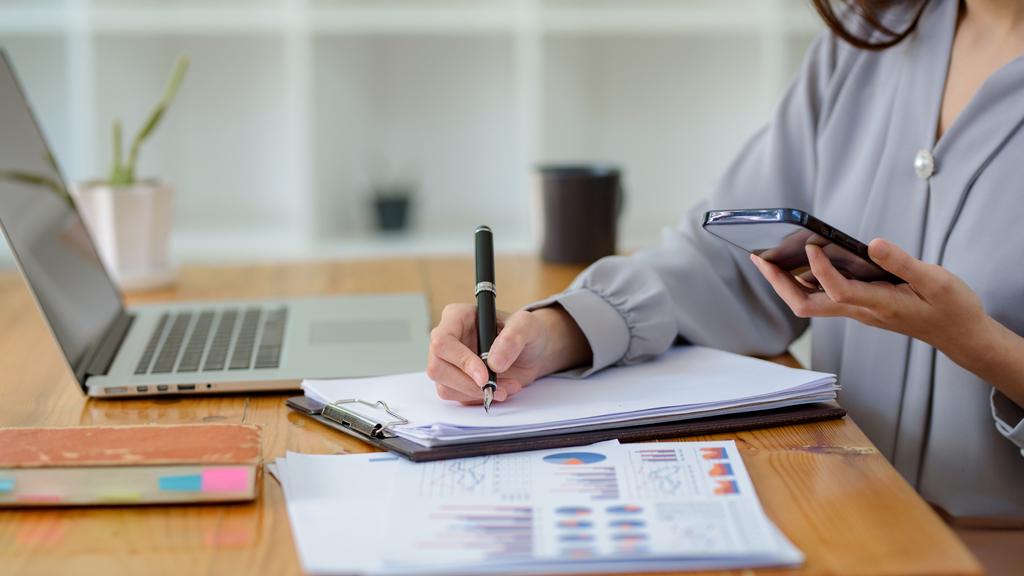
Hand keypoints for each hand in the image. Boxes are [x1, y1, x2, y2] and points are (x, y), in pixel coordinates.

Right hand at [426, 304, 589, 404]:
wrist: (533, 352)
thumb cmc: (526, 332)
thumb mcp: (527, 326)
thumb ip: (513, 338)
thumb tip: (494, 363)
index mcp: (457, 317)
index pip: (442, 341)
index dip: (460, 361)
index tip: (484, 376)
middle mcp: (447, 339)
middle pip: (437, 368)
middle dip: (467, 384)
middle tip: (496, 388)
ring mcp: (449, 362)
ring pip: (445, 387)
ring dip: (476, 394)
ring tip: (507, 387)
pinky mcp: (455, 382)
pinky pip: (457, 397)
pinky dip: (479, 399)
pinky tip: (500, 390)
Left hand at [750, 238, 987, 355]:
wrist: (960, 334)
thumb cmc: (950, 308)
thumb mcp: (935, 280)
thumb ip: (903, 263)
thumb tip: (873, 244)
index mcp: (879, 305)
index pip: (838, 290)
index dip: (820, 269)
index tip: (811, 245)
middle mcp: (861, 311)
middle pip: (806, 304)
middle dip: (779, 283)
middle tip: (759, 257)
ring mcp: (858, 311)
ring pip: (811, 302)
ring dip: (786, 282)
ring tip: (768, 256)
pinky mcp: (861, 307)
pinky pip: (824, 297)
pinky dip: (806, 281)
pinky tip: (801, 261)